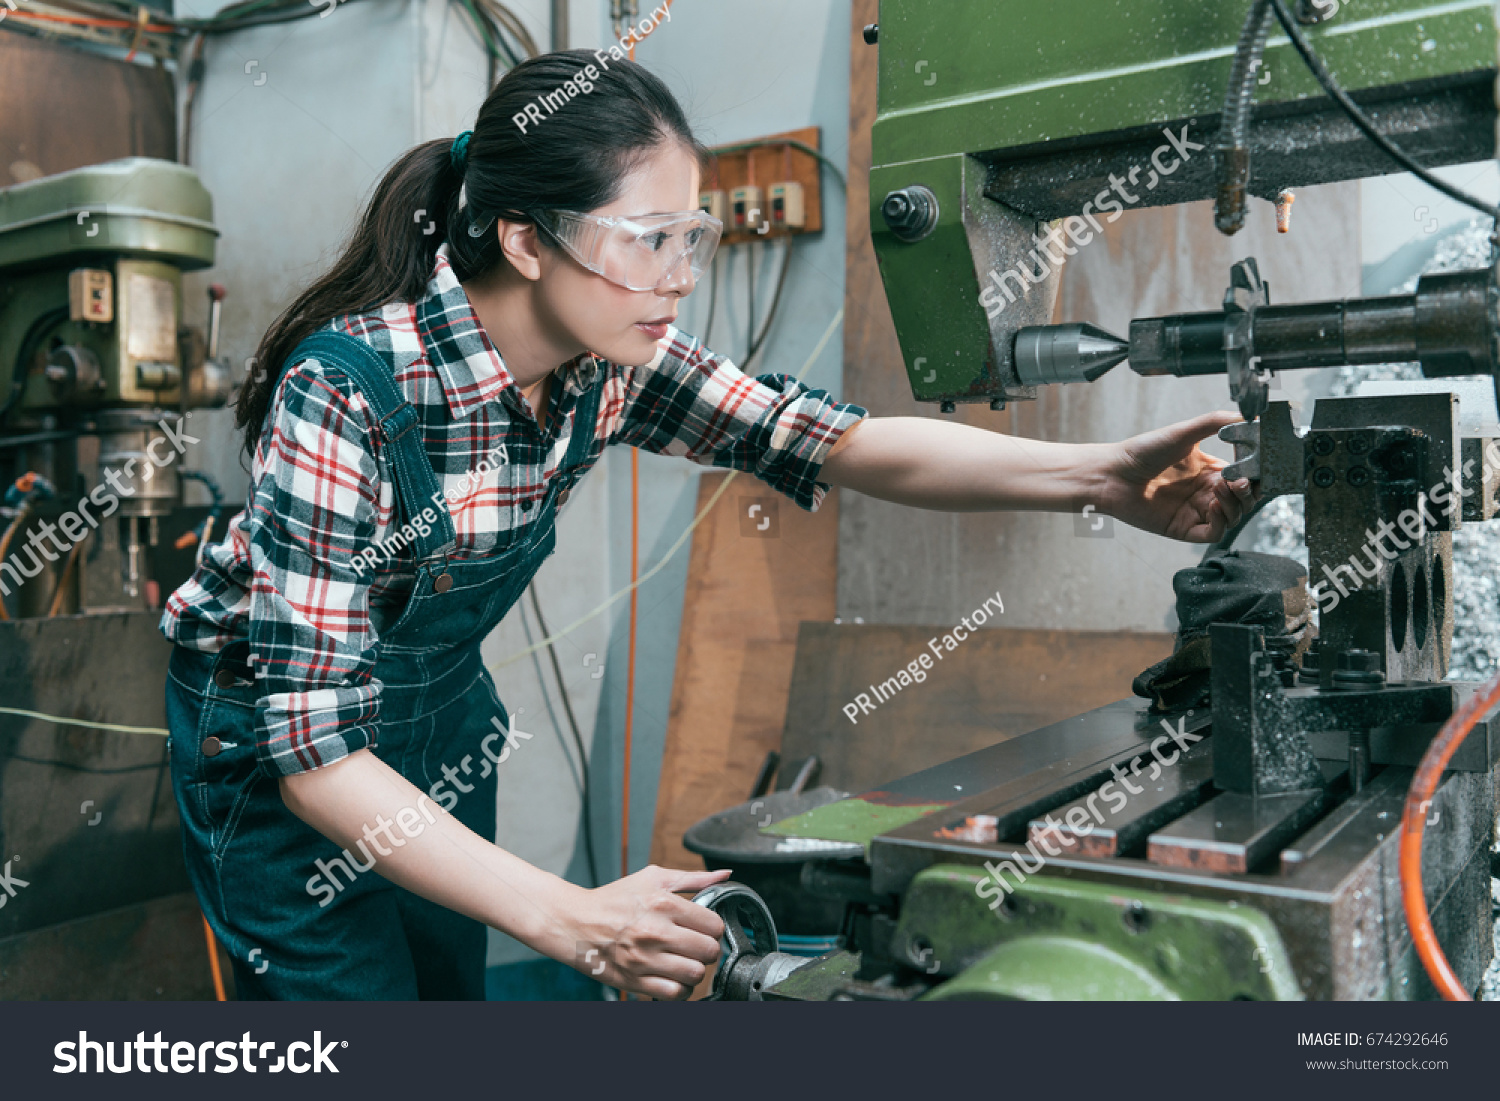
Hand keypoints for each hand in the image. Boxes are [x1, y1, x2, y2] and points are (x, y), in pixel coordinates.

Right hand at [567, 865, 729, 998]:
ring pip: (695, 975)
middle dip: (707, 950)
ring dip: (695, 970)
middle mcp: (655, 932)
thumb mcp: (653, 878)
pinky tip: (674, 977)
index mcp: (664, 904)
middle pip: (709, 952)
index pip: (714, 925)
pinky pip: (674, 994)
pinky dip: (680, 989)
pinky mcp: (634, 981)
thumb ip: (692, 878)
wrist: (574, 922)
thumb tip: (724, 875)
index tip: (704, 929)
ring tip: (685, 962)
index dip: (713, 928)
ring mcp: (644, 959)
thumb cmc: (614, 899)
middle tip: (696, 946)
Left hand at [1097, 411, 1256, 542]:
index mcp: (1208, 470)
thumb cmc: (1141, 452)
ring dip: (1235, 504)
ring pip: (1233, 516)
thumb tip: (1249, 414)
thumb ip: (1216, 421)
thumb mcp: (1183, 432)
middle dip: (1249, 492)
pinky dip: (1221, 521)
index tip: (1258, 467)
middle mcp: (1204, 492)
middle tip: (1242, 481)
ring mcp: (1195, 512)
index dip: (1255, 475)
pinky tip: (1214, 506)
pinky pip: (1214, 532)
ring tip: (1223, 489)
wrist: (1111, 473)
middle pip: (1243, 499)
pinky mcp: (1184, 529)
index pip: (1245, 476)